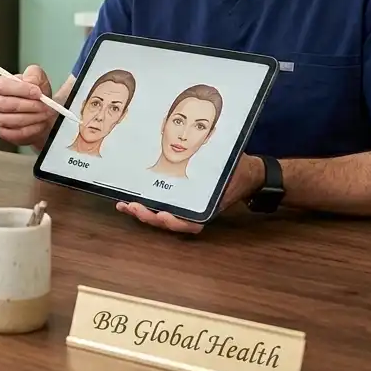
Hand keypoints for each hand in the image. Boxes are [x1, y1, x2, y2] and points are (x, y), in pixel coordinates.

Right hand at [0, 64, 53, 149]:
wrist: (42, 112)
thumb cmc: (36, 94)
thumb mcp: (38, 78)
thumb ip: (34, 74)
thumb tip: (30, 80)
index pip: (2, 86)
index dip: (21, 89)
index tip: (38, 92)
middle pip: (6, 104)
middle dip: (29, 105)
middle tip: (44, 105)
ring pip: (12, 120)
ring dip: (32, 117)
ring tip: (45, 114)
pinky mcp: (4, 133)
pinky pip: (16, 133)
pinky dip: (31, 129)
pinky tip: (39, 124)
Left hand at [115, 155, 264, 234]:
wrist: (245, 172)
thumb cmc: (237, 170)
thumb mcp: (230, 166)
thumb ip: (218, 164)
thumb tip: (209, 146)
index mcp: (207, 208)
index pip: (191, 223)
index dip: (177, 222)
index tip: (164, 215)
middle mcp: (194, 211)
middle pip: (169, 221)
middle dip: (149, 216)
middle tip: (133, 206)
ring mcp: (184, 206)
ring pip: (160, 216)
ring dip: (142, 213)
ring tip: (124, 205)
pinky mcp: (176, 198)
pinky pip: (159, 205)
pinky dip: (144, 204)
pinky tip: (127, 200)